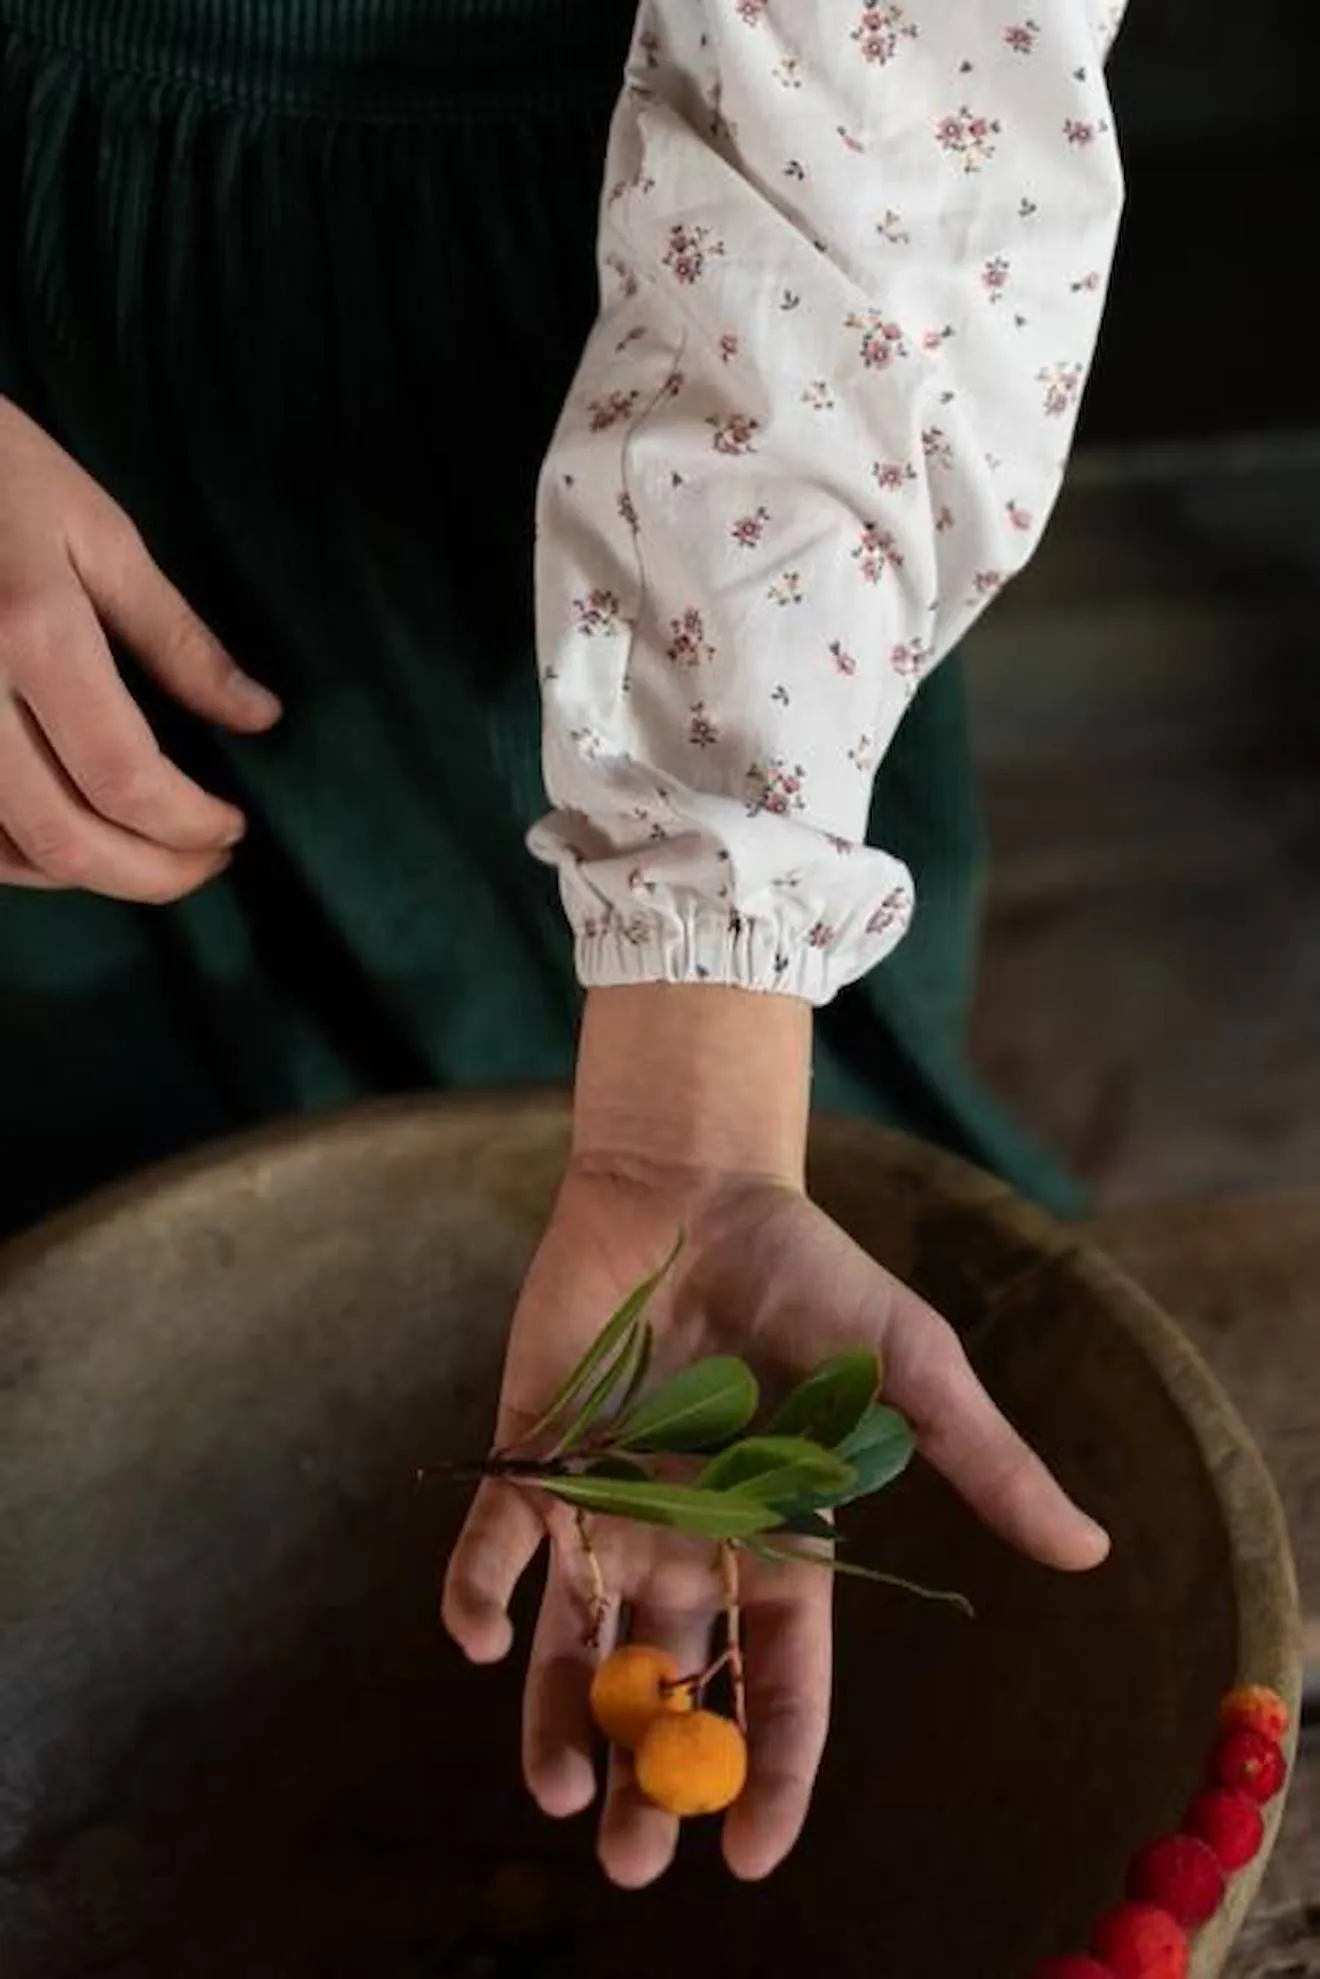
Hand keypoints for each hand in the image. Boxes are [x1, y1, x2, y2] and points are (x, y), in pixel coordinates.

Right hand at [0, 396, 280, 900]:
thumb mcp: (102, 537)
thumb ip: (179, 640)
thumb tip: (260, 719)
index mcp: (33, 634)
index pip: (125, 777)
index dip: (189, 826)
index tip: (233, 828)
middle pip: (65, 836)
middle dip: (152, 875)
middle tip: (208, 865)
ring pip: (7, 853)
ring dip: (90, 876)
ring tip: (154, 861)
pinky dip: (24, 860)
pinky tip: (75, 845)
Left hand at [443, 989, 1107, 1888]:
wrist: (702, 1187)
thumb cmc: (815, 1274)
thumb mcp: (912, 1368)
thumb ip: (982, 1460)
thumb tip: (1089, 1548)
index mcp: (777, 1538)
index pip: (782, 1679)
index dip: (773, 1767)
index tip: (750, 1854)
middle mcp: (687, 1541)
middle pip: (672, 1685)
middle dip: (653, 1776)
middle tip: (633, 1860)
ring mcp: (605, 1502)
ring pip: (575, 1641)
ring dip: (559, 1721)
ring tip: (559, 1798)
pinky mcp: (535, 1452)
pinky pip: (495, 1543)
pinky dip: (477, 1593)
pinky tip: (480, 1639)